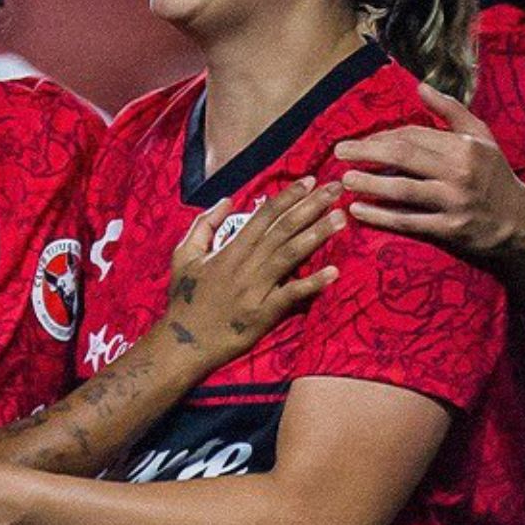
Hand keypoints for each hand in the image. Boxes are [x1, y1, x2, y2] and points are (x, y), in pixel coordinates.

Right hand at [160, 176, 344, 362]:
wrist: (183, 343)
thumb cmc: (184, 300)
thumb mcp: (184, 256)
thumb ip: (204, 225)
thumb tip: (227, 200)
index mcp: (229, 250)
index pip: (263, 216)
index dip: (288, 197)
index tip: (310, 181)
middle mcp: (245, 265)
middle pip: (282, 229)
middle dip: (311, 206)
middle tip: (336, 189)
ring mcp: (255, 290)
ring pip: (290, 255)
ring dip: (317, 234)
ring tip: (341, 218)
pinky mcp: (263, 314)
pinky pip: (291, 295)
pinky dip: (312, 283)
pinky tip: (334, 271)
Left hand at [335, 82, 524, 262]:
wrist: (520, 223)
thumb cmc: (494, 176)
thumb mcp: (481, 137)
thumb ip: (451, 111)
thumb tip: (420, 86)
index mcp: (464, 146)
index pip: (414, 135)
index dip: (383, 137)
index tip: (362, 141)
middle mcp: (459, 172)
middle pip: (403, 157)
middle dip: (367, 152)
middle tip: (340, 152)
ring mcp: (454, 202)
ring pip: (402, 190)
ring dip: (370, 183)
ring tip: (345, 180)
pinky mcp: (450, 230)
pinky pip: (409, 222)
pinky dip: (381, 216)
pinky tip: (359, 211)